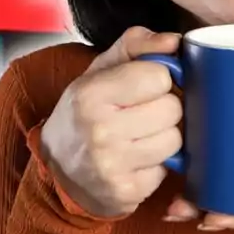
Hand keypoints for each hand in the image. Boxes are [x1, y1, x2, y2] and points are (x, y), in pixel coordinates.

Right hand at [39, 27, 183, 217]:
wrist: (58, 168)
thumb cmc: (84, 112)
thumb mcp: (99, 71)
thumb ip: (136, 44)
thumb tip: (174, 41)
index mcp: (90, 93)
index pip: (159, 76)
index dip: (156, 79)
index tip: (141, 87)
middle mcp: (99, 130)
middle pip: (172, 109)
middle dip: (163, 108)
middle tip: (140, 113)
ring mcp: (112, 165)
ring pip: (175, 140)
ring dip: (163, 137)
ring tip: (139, 136)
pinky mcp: (126, 191)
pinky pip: (166, 170)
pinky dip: (155, 165)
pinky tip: (135, 160)